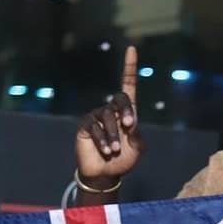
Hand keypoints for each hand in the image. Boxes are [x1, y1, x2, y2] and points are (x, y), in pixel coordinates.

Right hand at [75, 45, 144, 186]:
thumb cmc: (124, 160)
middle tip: (129, 126)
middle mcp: (111, 110)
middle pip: (119, 98)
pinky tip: (106, 151)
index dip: (129, 68)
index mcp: (127, 113)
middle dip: (125, 111)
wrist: (106, 174)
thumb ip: (137, 133)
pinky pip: (94, 126)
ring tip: (114, 151)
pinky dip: (102, 140)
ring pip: (107, 116)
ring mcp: (97, 117)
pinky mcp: (86, 126)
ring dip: (113, 135)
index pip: (128, 86)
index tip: (131, 49)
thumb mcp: (137, 148)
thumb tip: (130, 122)